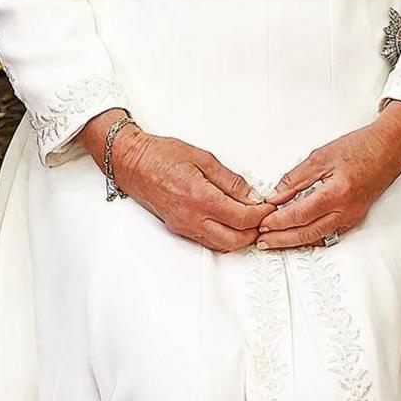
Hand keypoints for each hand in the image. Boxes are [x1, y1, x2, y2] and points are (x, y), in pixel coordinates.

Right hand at [83, 113, 271, 252]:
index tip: (269, 206)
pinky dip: (225, 236)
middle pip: (236, 239)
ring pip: (223, 245)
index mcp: (200, 197)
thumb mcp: (202, 158)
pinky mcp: (179, 228)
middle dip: (255, 230)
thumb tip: (252, 195)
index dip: (262, 214)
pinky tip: (230, 223)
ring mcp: (184, 226)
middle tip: (264, 216)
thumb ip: (230, 180)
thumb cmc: (160, 155)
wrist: (131, 162)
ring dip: (241, 236)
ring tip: (249, 220)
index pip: (243, 218)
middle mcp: (192, 217)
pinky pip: (209, 240)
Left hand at [256, 103, 400, 250]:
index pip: (299, 214)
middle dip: (282, 239)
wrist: (388, 150)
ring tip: (274, 242)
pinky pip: (328, 233)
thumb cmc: (359, 148)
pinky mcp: (354, 218)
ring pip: (318, 237)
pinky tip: (297, 236)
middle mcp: (346, 211)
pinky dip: (310, 237)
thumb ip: (295, 178)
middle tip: (262, 241)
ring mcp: (351, 217)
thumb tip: (275, 195)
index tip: (262, 224)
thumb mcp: (320, 157)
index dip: (278, 221)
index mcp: (336, 193)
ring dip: (294, 241)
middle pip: (307, 232)